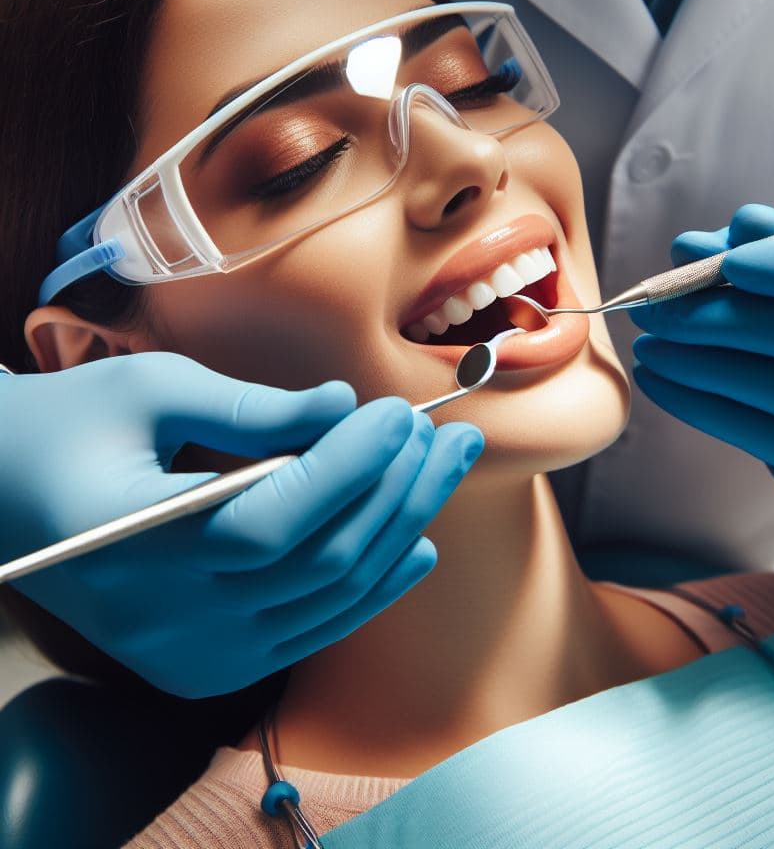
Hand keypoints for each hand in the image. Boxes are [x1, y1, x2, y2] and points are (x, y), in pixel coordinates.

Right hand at [2, 354, 482, 696]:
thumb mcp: (149, 392)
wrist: (9, 499)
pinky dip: (372, 587)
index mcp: (140, 541)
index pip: (278, 514)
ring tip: (444, 471)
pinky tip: (415, 541)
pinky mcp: (211, 662)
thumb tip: (345, 406)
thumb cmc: (70, 429)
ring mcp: (194, 651)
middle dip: (398, 489)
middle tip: (449, 435)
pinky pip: (313, 629)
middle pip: (321, 559)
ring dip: (400, 529)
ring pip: (329, 597)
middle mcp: (170, 617)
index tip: (399, 413)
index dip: (353, 464)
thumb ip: (253, 408)